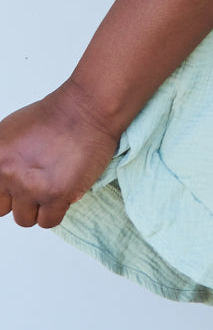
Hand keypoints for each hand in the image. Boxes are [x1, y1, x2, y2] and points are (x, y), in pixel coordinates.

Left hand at [0, 80, 120, 228]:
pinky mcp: (56, 195)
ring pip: (25, 219)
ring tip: (53, 183)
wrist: (87, 108)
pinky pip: (48, 221)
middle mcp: (7, 173)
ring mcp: (30, 186)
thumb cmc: (55, 116)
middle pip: (3, 209)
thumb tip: (0, 181)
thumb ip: (0, 159)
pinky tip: (64, 191)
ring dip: (39, 206)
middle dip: (18, 199)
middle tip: (35, 182)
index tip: (13, 190)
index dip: (4, 192)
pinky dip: (57, 211)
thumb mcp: (10, 131)